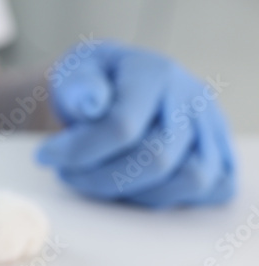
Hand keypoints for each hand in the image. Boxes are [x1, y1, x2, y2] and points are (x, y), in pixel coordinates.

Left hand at [36, 41, 235, 207]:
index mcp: (152, 70)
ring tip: (97, 179)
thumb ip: (78, 85)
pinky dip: (171, 196)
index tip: (46, 157)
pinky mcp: (219, 150)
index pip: (123, 125)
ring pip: (189, 180)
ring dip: (137, 192)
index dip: (80, 150)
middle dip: (103, 177)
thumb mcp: (74, 70)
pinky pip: (210, 189)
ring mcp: (211, 124)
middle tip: (68, 174)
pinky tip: (132, 184)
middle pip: (157, 159)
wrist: (114, 85)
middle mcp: (190, 95)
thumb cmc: (91, 80)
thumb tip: (91, 103)